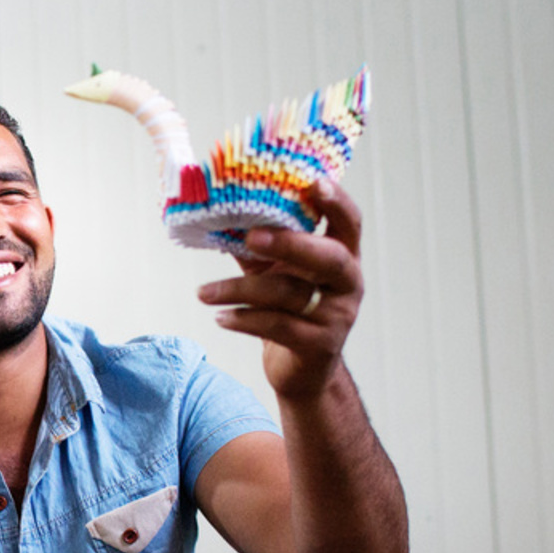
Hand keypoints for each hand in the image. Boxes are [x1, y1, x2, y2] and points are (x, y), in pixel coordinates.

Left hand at [196, 178, 363, 399]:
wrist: (303, 371)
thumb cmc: (288, 309)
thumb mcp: (276, 270)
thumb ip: (259, 242)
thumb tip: (215, 209)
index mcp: (343, 255)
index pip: (349, 222)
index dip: (336, 201)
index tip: (313, 181)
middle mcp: (349, 283)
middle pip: (327, 257)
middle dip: (288, 243)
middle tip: (250, 236)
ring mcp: (338, 316)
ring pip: (288, 294)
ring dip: (239, 290)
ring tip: (203, 293)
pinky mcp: (319, 345)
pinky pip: (277, 326)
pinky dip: (244, 320)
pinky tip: (220, 318)